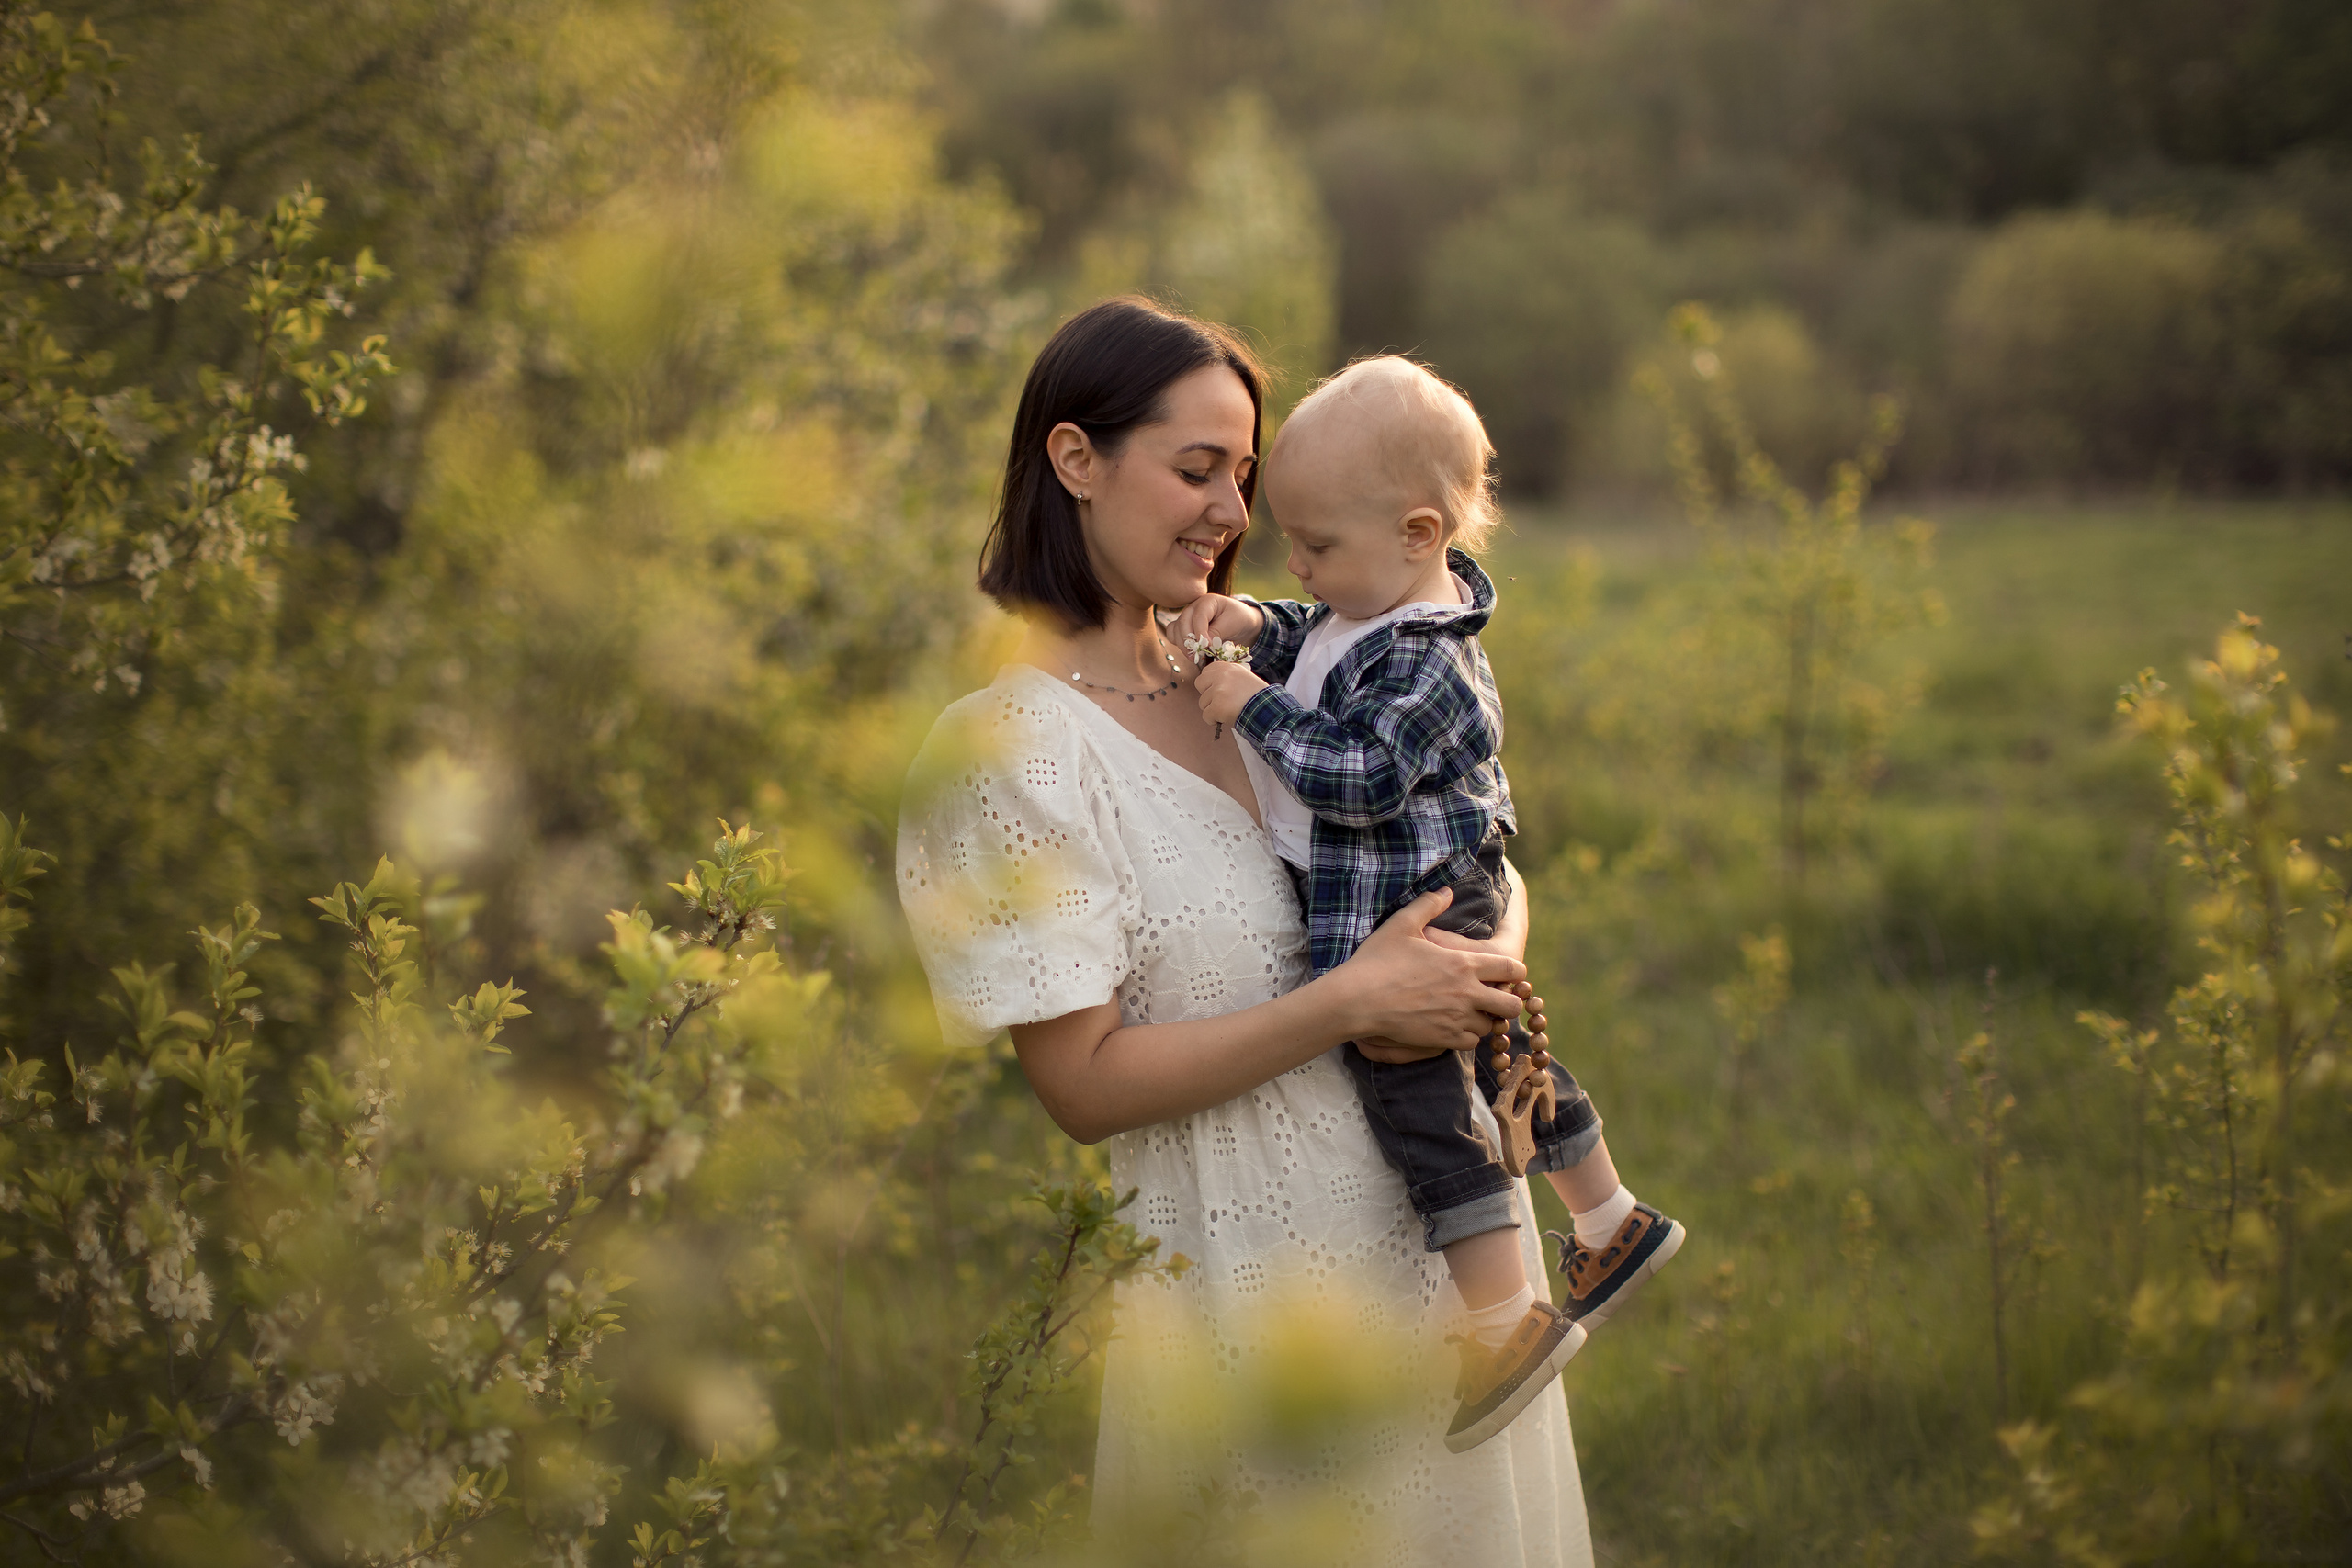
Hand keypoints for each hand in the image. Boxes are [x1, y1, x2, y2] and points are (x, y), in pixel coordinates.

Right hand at [1174, 592, 1263, 656]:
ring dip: (1183, 645)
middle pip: (1183, 622)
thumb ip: (1217, 632)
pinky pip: (1173, 635)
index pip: (1199, 616)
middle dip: (1189, 640)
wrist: (1240, 623)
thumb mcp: (1232, 624)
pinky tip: (1190, 653)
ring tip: (1195, 657)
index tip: (1208, 646)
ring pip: (1175, 629)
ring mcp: (1187, 617)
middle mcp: (1194, 607)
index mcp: (1207, 601)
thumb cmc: (1238, 620)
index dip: (1201, 632)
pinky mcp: (1184, 628)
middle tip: (1199, 655)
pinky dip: (1178, 644)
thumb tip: (1202, 644)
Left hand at [1196, 659, 1266, 728]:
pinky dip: (1214, 720)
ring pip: (1202, 703)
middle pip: (1199, 685)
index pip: (1205, 672)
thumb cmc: (1256, 696)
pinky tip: (1226, 718)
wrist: (1268, 709)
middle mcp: (1222, 675)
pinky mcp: (1218, 706)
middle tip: (1221, 702)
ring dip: (1213, 709)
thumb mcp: (1242, 677)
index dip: (1210, 684)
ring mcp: (1219, 690)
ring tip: (1229, 710)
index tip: (1219, 692)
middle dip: (1207, 695)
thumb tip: (1208, 684)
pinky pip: (1206, 716)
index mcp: (1227, 667)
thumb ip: (1226, 677)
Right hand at [1334, 888, 1527, 1049]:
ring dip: (1485, 1019)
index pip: (1511, 969)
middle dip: (1508, 1000)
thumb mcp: (1401, 924)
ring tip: (1471, 1011)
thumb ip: (1428, 905)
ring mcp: (1456, 1019)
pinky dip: (1468, 1036)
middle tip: (1493, 996)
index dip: (1516, 971)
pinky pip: (1472, 1043)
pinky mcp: (1443, 1039)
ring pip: (1491, 1026)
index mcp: (1462, 964)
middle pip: (1511, 1005)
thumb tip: (1447, 891)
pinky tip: (1455, 1025)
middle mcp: (1467, 993)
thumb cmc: (1378, 960)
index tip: (1509, 972)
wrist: (1357, 999)